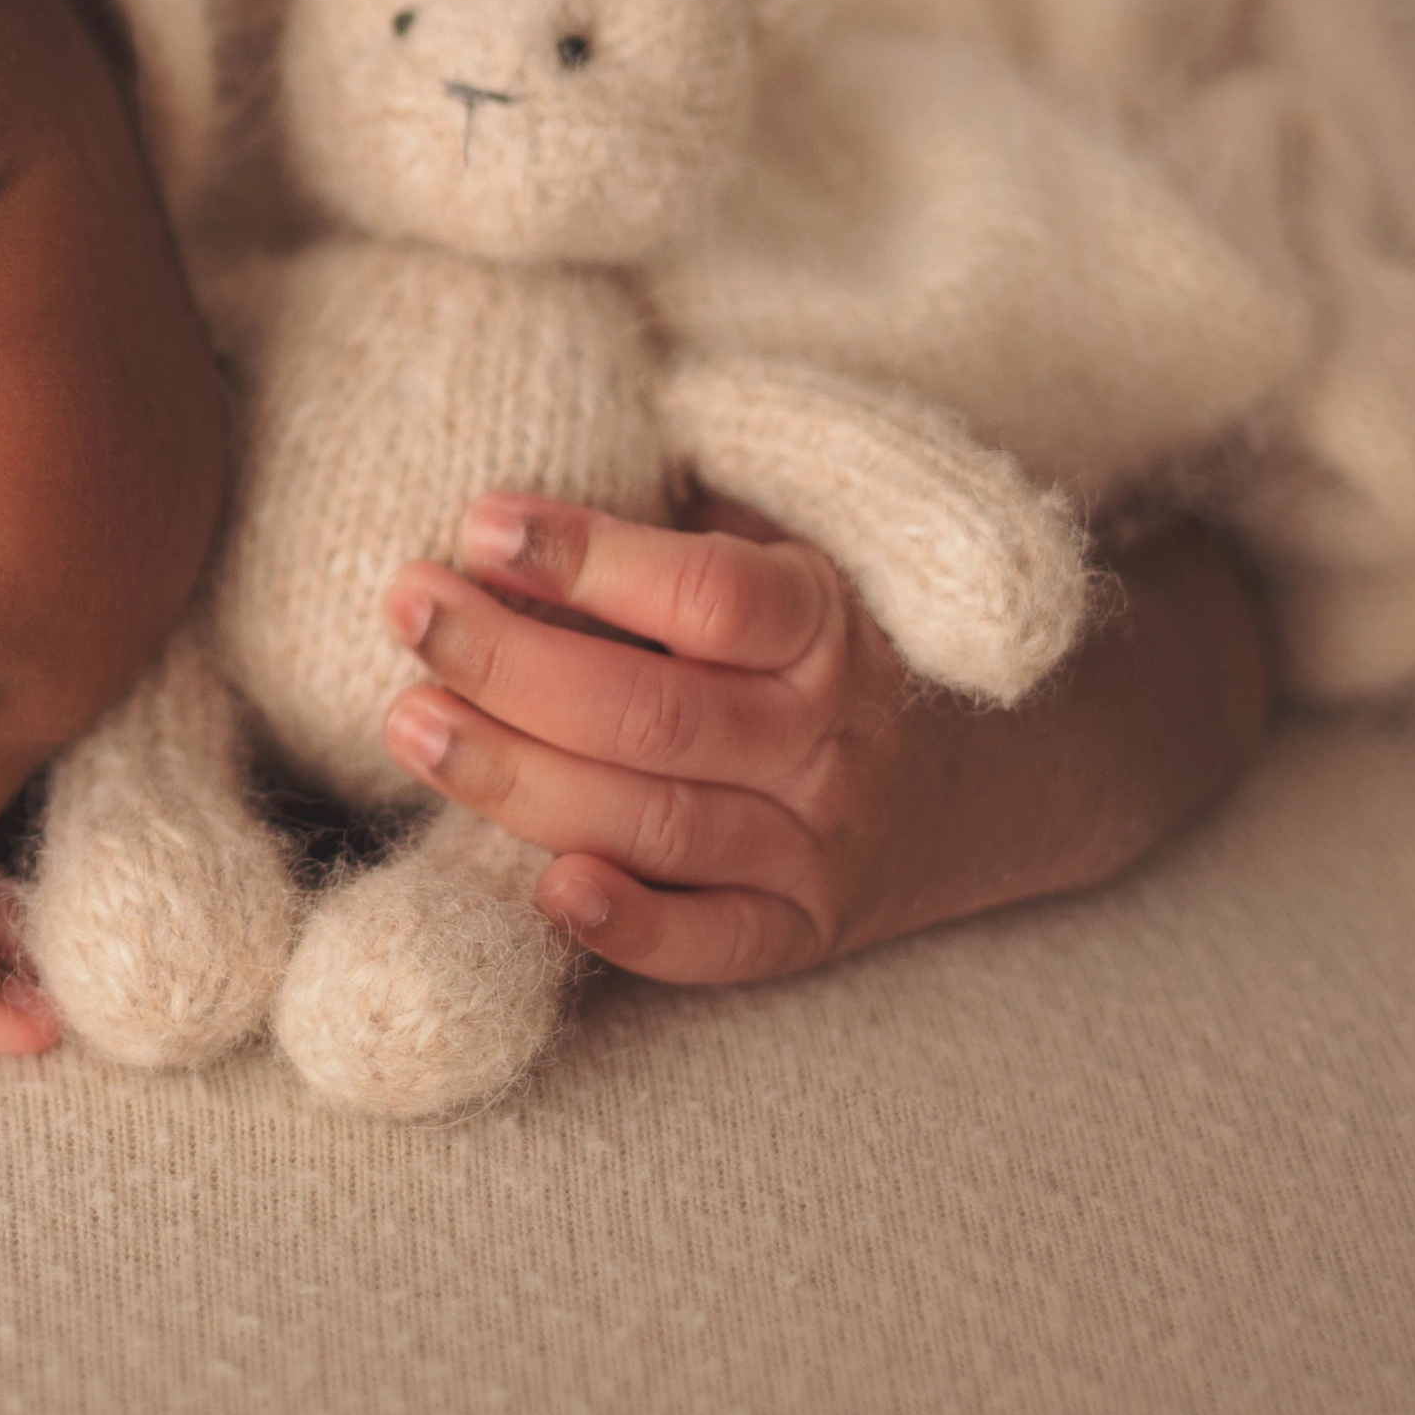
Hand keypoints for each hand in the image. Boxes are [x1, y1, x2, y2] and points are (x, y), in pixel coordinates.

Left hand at [372, 488, 1266, 984]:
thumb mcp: (797, 543)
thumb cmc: (844, 627)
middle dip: (509, 661)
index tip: (480, 520)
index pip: (706, 595)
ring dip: (518, 778)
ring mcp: (820, 845)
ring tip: (407, 722)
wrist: (1012, 769)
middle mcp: (831, 740)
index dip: (589, 559)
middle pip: (652, 713)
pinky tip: (541, 889)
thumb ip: (686, 519)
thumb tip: (523, 469)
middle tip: (402, 609)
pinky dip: (632, 928)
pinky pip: (713, 944)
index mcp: (829, 622)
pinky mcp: (801, 932)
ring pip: (656, 821)